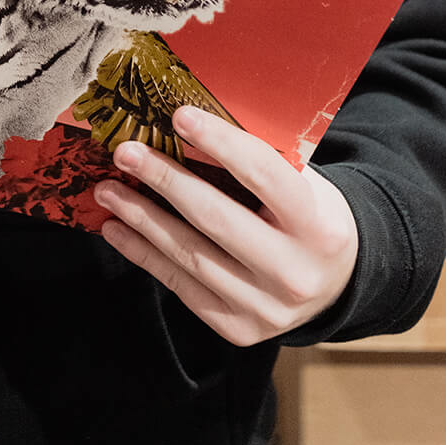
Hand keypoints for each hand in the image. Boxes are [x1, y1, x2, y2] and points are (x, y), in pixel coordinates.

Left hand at [92, 107, 358, 346]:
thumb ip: (259, 162)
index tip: (178, 116)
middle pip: (216, 218)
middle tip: (126, 153)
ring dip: (141, 218)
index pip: (263, 175)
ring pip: (190, 255)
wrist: (336, 285)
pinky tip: (118, 229)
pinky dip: (144, 255)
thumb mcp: (305, 186)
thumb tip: (187, 126)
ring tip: (109, 190)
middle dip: (164, 181)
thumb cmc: (310, 219)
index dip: (219, 142)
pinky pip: (181, 287)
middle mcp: (294, 272)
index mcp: (319, 226)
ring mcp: (265, 308)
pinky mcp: (238, 329)